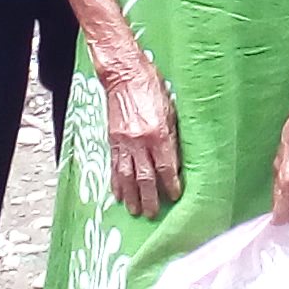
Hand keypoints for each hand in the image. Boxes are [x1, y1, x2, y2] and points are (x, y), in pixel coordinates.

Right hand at [102, 58, 181, 218]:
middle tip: (152, 214)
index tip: (174, 197)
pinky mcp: (112, 140)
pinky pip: (115, 166)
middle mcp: (139, 141)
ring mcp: (124, 142)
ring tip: (135, 211)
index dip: (170, 185)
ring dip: (131, 196)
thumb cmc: (151, 87)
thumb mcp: (170, 109)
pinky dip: (117, 182)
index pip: (166, 167)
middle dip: (149, 198)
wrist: (124, 75)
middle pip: (145, 177)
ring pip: (127, 176)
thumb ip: (172, 135)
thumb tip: (176, 159)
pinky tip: (118, 194)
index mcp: (158, 133)